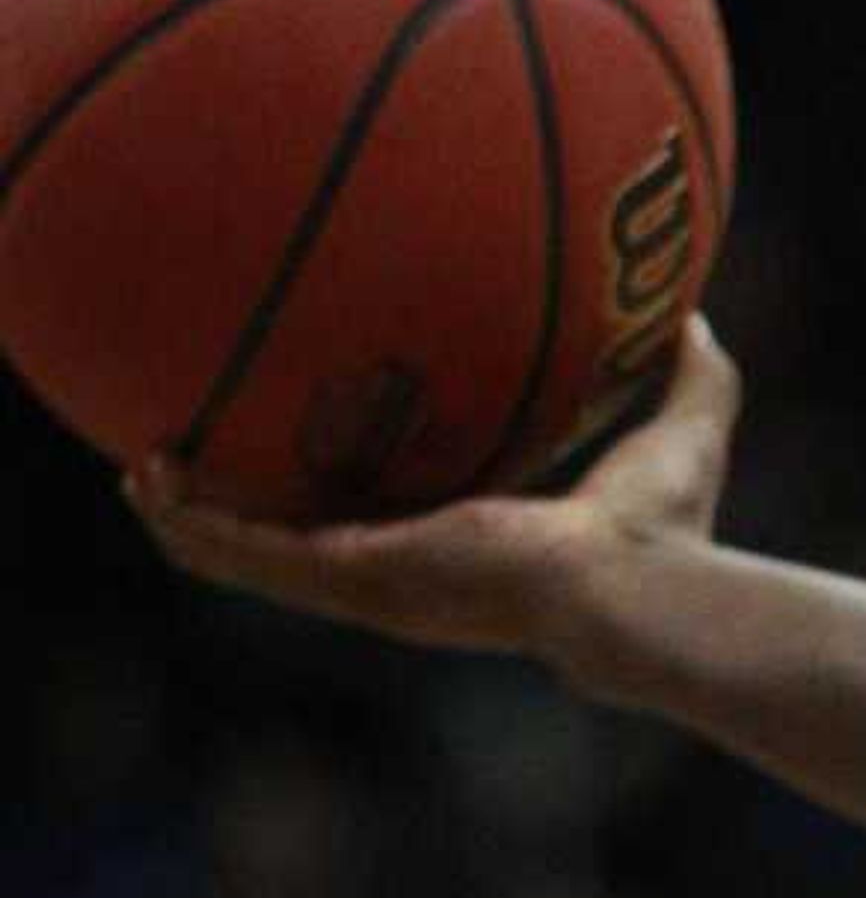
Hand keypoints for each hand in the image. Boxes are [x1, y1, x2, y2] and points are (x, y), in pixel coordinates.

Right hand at [125, 315, 742, 657]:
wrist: (636, 590)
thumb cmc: (669, 531)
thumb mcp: (683, 428)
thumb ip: (687, 370)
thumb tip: (691, 308)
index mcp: (475, 546)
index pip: (402, 519)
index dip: (356, 489)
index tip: (320, 445)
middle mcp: (414, 573)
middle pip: (310, 542)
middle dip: (252, 505)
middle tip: (201, 453)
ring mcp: (377, 583)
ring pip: (258, 555)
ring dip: (198, 515)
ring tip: (142, 466)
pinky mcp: (355, 576)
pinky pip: (250, 550)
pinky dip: (198, 520)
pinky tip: (149, 479)